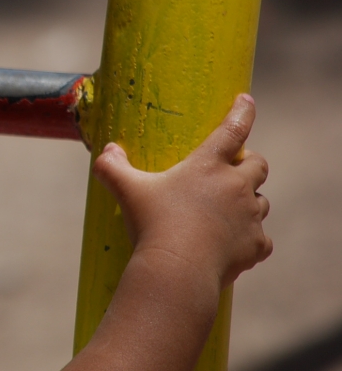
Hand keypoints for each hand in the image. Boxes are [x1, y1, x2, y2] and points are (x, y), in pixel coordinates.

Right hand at [93, 94, 272, 287]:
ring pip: (262, 202)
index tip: (246, 101)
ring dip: (249, 202)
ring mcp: (250, 216)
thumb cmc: (153, 224)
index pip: (233, 129)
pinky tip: (234, 244)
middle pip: (259, 165)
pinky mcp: (255, 245)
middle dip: (249, 164)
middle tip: (231, 171)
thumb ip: (112, 166)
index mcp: (208, 165)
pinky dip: (251, 239)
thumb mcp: (126, 190)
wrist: (178, 269)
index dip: (242, 112)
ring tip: (226, 211)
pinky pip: (262, 239)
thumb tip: (107, 151)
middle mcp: (236, 186)